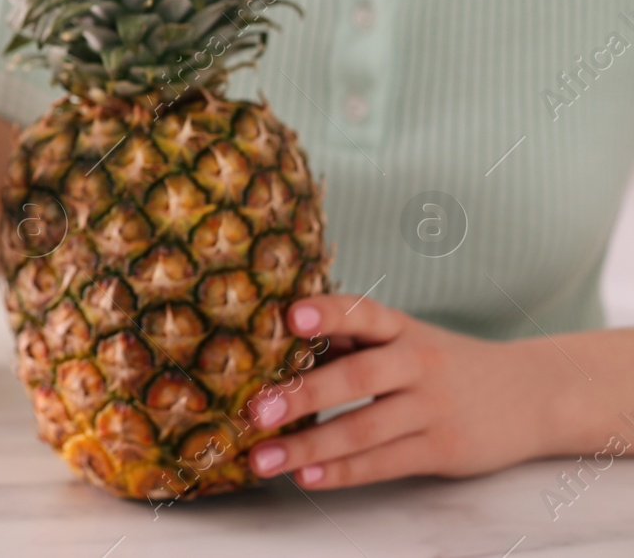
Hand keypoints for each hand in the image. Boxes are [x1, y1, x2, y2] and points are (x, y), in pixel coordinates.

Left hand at [242, 295, 549, 489]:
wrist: (533, 394)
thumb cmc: (444, 364)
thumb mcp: (407, 339)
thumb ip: (351, 342)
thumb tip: (275, 346)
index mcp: (401, 328)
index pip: (362, 312)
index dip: (326, 313)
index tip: (289, 316)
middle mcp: (417, 363)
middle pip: (356, 376)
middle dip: (303, 394)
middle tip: (255, 410)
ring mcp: (432, 408)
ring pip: (365, 428)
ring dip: (309, 445)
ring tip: (261, 458)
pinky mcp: (443, 449)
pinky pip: (385, 462)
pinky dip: (342, 472)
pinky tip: (306, 477)